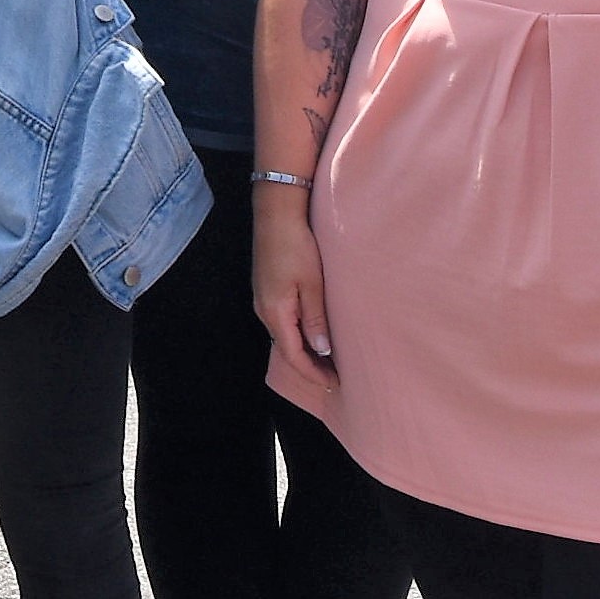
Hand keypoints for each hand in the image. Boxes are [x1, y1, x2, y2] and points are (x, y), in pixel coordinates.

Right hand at [253, 197, 336, 378]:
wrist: (277, 214)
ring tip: (329, 361)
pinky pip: (283, 323)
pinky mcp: (268, 290)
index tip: (335, 384)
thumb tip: (322, 351)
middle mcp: (264, 311)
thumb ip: (316, 320)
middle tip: (336, 378)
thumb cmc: (297, 246)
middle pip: (287, 350)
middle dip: (310, 366)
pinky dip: (299, 336)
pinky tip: (313, 335)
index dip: (314, 373)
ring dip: (305, 351)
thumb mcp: (312, 285)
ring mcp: (263, 300)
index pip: (293, 356)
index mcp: (275, 313)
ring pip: (285, 336)